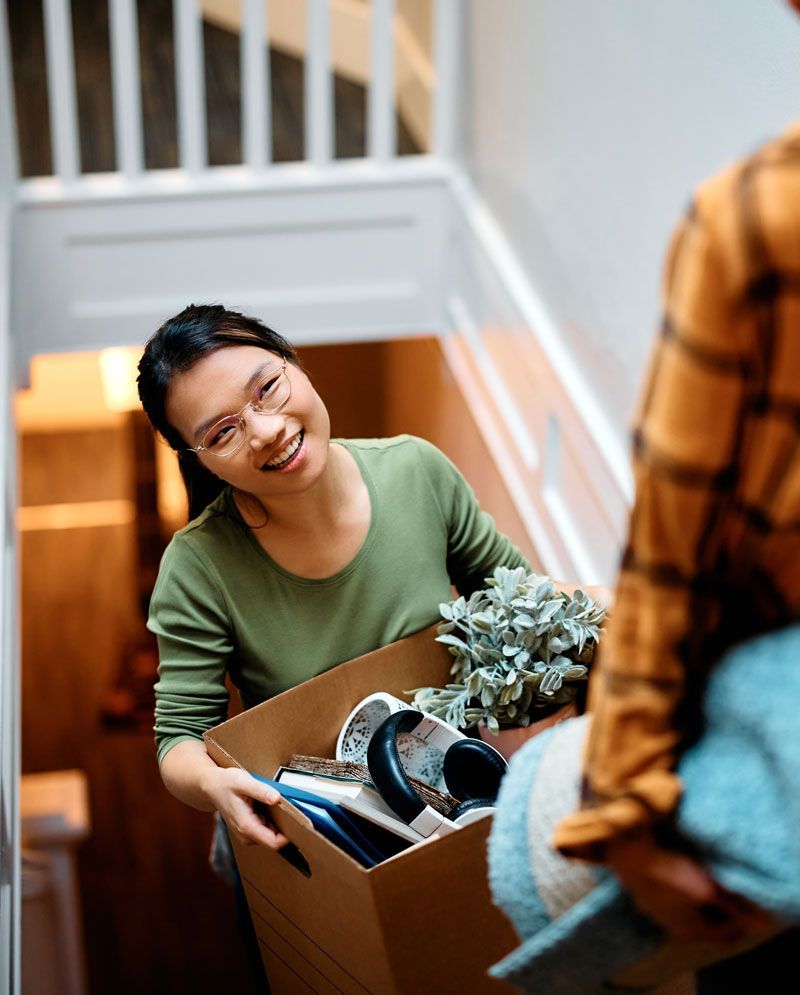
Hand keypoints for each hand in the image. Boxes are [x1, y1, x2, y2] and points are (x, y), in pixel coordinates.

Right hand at [205, 766, 288, 849]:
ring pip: (271, 836)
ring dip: (279, 824)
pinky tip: (269, 808)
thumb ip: (261, 791)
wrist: (212, 786)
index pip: (274, 843)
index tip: (299, 822)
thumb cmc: (226, 783)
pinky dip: (272, 821)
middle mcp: (246, 835)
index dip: (289, 835)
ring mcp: (247, 834)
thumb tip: (276, 798)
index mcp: (246, 826)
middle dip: (285, 828)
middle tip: (290, 809)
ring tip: (278, 806)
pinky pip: (266, 831)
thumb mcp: (243, 782)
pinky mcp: (248, 830)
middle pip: (275, 841)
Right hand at [606, 829, 773, 945]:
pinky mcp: (653, 899)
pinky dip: (692, 896)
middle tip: (735, 891)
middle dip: (726, 913)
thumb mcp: (708, 889)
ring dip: (709, 903)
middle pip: (712, 927)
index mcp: (693, 932)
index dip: (744, 921)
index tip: (750, 902)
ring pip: (696, 915)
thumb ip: (734, 907)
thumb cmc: (670, 874)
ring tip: (716, 881)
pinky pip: (681, 904)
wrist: (630, 857)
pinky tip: (691, 877)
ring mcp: (663, 914)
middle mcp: (678, 928)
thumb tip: (760, 922)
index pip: (729, 936)